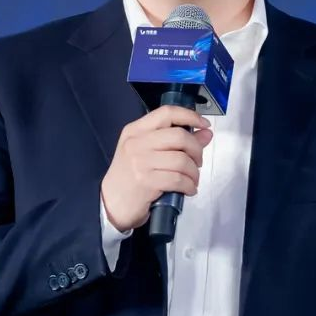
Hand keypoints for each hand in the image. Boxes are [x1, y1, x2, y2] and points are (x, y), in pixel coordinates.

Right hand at [100, 105, 212, 232]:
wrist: (110, 203)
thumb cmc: (130, 176)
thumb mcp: (147, 152)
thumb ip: (175, 141)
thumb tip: (205, 134)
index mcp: (135, 130)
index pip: (167, 113)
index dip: (190, 116)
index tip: (204, 124)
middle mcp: (136, 143)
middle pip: (179, 136)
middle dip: (196, 149)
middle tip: (198, 161)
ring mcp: (140, 162)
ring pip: (181, 160)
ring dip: (194, 172)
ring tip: (192, 179)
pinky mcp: (146, 182)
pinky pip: (178, 179)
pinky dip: (189, 185)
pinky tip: (188, 189)